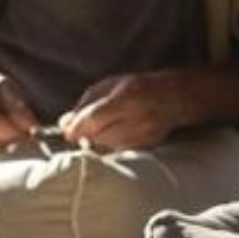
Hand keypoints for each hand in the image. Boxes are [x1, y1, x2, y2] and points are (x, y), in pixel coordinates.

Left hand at [58, 71, 198, 152]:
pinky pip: (119, 152)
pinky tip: (115, 135)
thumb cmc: (138, 87)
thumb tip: (64, 123)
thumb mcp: (109, 85)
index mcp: (126, 99)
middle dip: (85, 136)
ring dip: (97, 142)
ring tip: (101, 130)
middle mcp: (136, 119)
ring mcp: (143, 135)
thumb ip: (86, 103)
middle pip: (98, 137)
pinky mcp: (146, 147)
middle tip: (82, 130)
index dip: (76, 128)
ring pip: (107, 148)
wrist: (174, 98)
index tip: (67, 133)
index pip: (93, 120)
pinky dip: (110, 146)